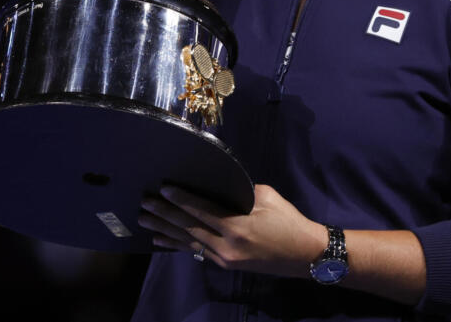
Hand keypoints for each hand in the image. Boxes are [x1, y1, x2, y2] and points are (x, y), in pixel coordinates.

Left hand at [138, 184, 326, 278]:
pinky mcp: (226, 264)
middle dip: (164, 215)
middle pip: (189, 227)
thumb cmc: (289, 221)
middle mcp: (226, 245)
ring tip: (144, 221)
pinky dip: (176, 245)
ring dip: (164, 230)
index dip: (180, 199)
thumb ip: (241, 192)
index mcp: (237, 226)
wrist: (305, 255)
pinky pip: (196, 252)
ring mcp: (224, 258)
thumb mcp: (268, 197)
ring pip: (188, 242)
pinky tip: (160, 241)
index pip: (201, 210)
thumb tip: (220, 186)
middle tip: (144, 204)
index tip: (163, 189)